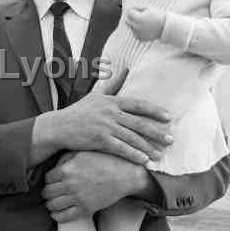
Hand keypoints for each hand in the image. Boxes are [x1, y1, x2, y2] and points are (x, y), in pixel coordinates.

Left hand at [42, 151, 150, 220]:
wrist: (126, 174)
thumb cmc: (104, 160)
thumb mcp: (82, 152)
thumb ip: (65, 159)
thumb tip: (53, 167)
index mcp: (67, 169)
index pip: (46, 178)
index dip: (48, 180)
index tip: (51, 181)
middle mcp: (70, 185)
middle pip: (47, 192)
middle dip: (47, 192)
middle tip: (49, 192)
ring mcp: (78, 198)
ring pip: (52, 205)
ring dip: (50, 204)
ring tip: (52, 202)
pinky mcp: (86, 209)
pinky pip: (65, 217)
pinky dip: (57, 216)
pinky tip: (56, 213)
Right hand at [53, 71, 172, 164]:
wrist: (58, 127)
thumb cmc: (78, 112)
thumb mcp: (94, 95)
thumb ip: (111, 84)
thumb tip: (124, 69)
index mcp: (111, 101)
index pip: (138, 104)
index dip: (155, 111)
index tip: (168, 118)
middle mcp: (110, 112)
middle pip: (139, 123)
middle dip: (157, 132)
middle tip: (171, 140)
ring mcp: (105, 126)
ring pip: (132, 137)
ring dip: (148, 147)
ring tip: (160, 155)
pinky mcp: (99, 140)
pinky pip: (121, 148)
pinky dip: (134, 155)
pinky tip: (144, 161)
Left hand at [125, 6, 164, 41]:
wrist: (166, 28)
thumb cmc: (158, 16)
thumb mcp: (148, 8)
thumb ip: (138, 7)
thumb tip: (129, 9)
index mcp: (138, 19)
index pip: (129, 12)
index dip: (133, 9)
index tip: (139, 10)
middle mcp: (136, 27)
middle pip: (127, 21)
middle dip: (131, 17)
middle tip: (139, 16)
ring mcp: (138, 34)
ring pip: (131, 27)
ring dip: (135, 24)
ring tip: (145, 23)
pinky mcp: (140, 39)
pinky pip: (135, 33)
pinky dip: (138, 31)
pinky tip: (146, 29)